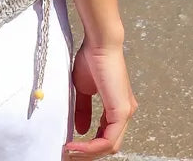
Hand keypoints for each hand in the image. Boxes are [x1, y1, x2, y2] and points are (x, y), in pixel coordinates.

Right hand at [63, 36, 138, 156]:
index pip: (106, 136)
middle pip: (108, 146)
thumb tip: (81, 130)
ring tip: (68, 152)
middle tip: (67, 155)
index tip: (70, 147)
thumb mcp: (84, 88)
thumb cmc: (93, 58)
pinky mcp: (122, 111)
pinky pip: (108, 140)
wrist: (99, 43)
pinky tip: (75, 146)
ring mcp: (125, 113)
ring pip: (109, 147)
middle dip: (87, 154)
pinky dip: (90, 147)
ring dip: (87, 153)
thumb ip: (84, 109)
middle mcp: (125, 112)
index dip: (88, 146)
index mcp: (118, 107)